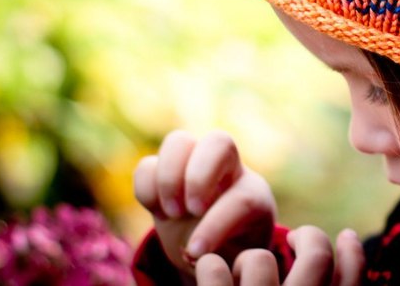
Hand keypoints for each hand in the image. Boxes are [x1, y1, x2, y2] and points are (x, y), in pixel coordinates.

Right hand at [134, 130, 276, 275]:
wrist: (217, 247)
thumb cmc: (233, 255)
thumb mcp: (239, 259)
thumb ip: (226, 256)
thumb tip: (200, 252)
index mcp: (254, 194)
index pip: (240, 197)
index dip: (216, 224)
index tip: (197, 250)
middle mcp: (227, 170)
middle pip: (218, 141)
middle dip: (197, 177)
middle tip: (189, 212)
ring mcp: (194, 166)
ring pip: (179, 140)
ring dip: (167, 178)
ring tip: (170, 212)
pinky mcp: (164, 175)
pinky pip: (148, 163)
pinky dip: (145, 187)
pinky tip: (157, 210)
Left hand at [194, 226, 364, 285]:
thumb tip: (349, 249)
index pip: (352, 281)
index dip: (352, 251)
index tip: (345, 235)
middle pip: (317, 256)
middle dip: (308, 236)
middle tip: (294, 238)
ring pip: (259, 259)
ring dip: (248, 261)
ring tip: (242, 278)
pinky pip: (215, 267)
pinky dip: (210, 266)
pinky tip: (211, 273)